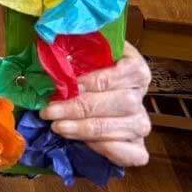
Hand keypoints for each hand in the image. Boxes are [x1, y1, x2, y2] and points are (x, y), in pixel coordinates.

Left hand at [39, 41, 152, 166]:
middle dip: (80, 108)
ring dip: (86, 129)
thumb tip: (52, 38)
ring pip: (122, 128)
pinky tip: (83, 143)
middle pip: (120, 103)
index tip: (68, 85)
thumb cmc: (84, 71)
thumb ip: (73, 45)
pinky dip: (107, 149)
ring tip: (58, 127)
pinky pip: (131, 153)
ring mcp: (141, 123)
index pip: (121, 74)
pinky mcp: (138, 147)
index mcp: (134, 68)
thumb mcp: (81, 52)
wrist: (93, 96)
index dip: (94, 81)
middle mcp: (141, 96)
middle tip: (50, 111)